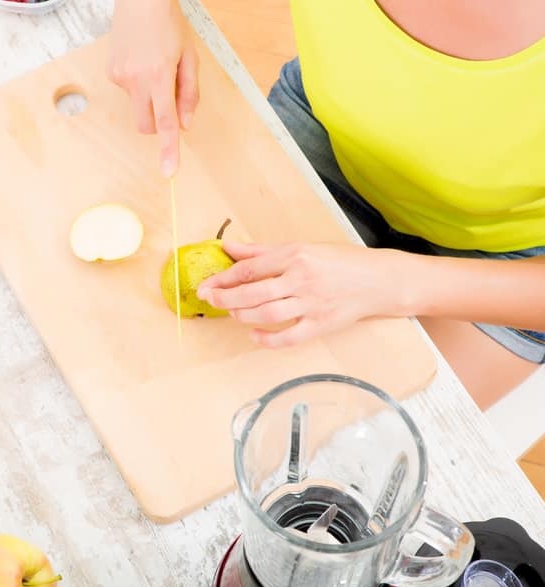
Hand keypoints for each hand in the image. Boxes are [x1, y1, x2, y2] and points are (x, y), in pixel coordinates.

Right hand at [108, 0, 198, 177]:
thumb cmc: (170, 25)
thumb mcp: (189, 58)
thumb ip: (189, 94)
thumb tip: (185, 125)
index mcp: (160, 76)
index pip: (165, 122)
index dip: (168, 149)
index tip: (169, 172)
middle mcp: (136, 80)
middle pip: (145, 125)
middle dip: (157, 124)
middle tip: (169, 99)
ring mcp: (119, 77)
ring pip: (137, 106)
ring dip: (148, 97)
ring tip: (154, 64)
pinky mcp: (110, 73)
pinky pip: (128, 91)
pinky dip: (137, 84)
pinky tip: (141, 59)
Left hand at [196, 241, 408, 346]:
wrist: (379, 280)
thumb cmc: (339, 262)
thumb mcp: (301, 247)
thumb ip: (261, 251)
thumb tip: (228, 247)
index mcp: (295, 255)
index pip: (249, 269)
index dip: (222, 279)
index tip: (205, 286)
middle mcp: (302, 278)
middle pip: (253, 292)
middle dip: (225, 298)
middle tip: (210, 301)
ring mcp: (312, 304)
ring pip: (267, 314)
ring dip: (242, 316)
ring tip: (233, 313)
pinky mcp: (321, 325)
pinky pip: (288, 337)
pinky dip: (266, 339)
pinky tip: (253, 334)